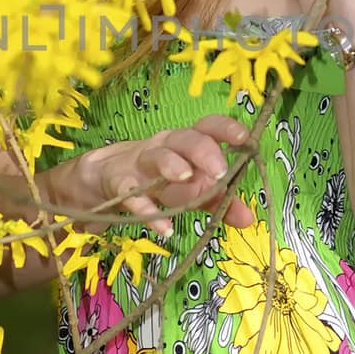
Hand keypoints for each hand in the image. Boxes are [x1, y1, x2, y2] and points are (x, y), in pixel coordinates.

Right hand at [61, 114, 255, 237]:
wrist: (105, 180)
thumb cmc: (158, 180)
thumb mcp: (191, 190)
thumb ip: (220, 202)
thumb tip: (249, 218)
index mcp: (185, 142)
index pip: (206, 126)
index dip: (225, 128)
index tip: (243, 137)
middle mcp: (164, 146)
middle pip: (184, 138)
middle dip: (203, 150)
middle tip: (219, 171)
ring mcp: (139, 163)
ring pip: (156, 156)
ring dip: (171, 165)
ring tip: (185, 178)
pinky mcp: (119, 184)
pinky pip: (132, 194)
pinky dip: (147, 210)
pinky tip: (164, 227)